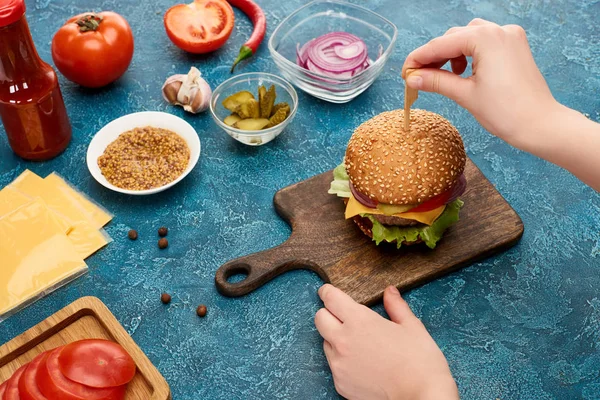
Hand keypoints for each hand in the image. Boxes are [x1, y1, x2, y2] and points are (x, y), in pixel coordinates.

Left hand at [315, 284, 458, 399]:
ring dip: (335, 338)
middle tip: (342, 316)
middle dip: (328, 313)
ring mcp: (339, 364)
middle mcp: (343, 340)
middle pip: (319, 318)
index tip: (328, 291)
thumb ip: (396, 306)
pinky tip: (362, 363)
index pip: (330, 298)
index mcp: (359, 321)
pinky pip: (334, 365)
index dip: (328, 292)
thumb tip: (390, 292)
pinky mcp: (340, 383)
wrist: (421, 398)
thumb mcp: (412, 327)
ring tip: (359, 343)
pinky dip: (343, 361)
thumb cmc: (420, 362)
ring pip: (325, 342)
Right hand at [402, 18, 557, 149]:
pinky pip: (485, 42)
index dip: (419, 58)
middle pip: (454, 37)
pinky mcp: (516, 47)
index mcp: (486, 38)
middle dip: (435, 56)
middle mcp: (499, 31)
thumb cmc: (506, 112)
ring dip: (452, 53)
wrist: (540, 125)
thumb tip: (412, 77)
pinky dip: (470, 54)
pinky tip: (464, 72)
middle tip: (419, 77)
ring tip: (444, 76)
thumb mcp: (465, 94)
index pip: (441, 44)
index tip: (404, 71)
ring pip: (469, 37)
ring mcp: (510, 37)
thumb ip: (436, 81)